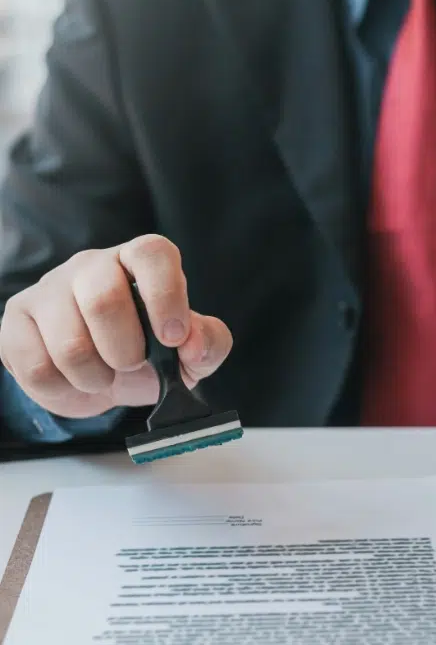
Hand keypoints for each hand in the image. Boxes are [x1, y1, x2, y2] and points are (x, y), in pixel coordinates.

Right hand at [0, 235, 232, 419]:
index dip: (165, 296)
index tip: (173, 338)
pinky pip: (36, 366)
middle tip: (132, 365)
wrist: (105, 376)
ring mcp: (49, 290)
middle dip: (125, 350)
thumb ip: (208, 342)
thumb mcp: (193, 352)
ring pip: (68, 342)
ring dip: (95, 377)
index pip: (151, 254)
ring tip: (104, 376)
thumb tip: (192, 343)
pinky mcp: (16, 321)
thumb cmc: (153, 353)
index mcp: (139, 262)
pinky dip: (64, 390)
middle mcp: (92, 265)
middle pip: (103, 299)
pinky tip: (75, 381)